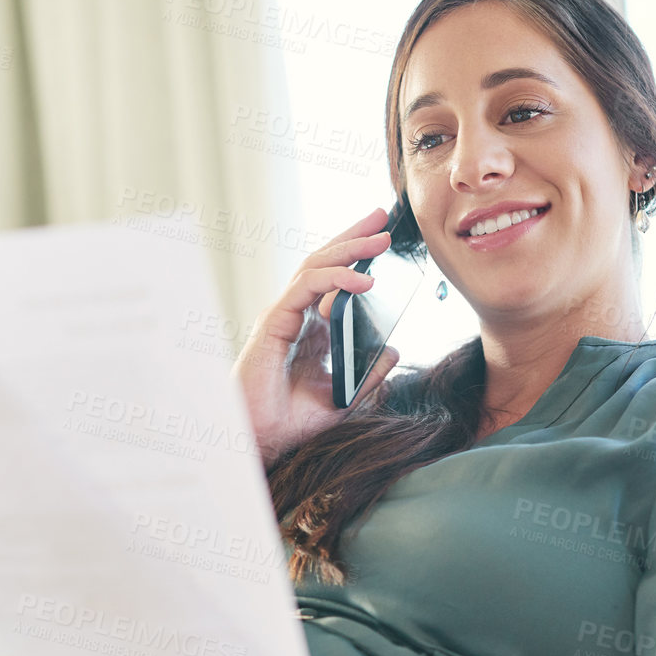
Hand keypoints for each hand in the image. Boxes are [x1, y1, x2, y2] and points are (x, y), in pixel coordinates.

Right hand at [232, 207, 403, 468]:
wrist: (262, 437)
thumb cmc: (292, 419)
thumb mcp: (344, 394)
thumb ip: (368, 373)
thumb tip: (393, 349)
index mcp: (309, 327)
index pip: (331, 278)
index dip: (354, 254)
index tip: (382, 235)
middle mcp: (294, 314)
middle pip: (322, 261)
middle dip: (352, 236)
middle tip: (381, 217)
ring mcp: (283, 315)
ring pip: (314, 266)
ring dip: (349, 249)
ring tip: (380, 240)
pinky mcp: (275, 322)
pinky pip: (305, 288)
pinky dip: (334, 279)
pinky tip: (363, 280)